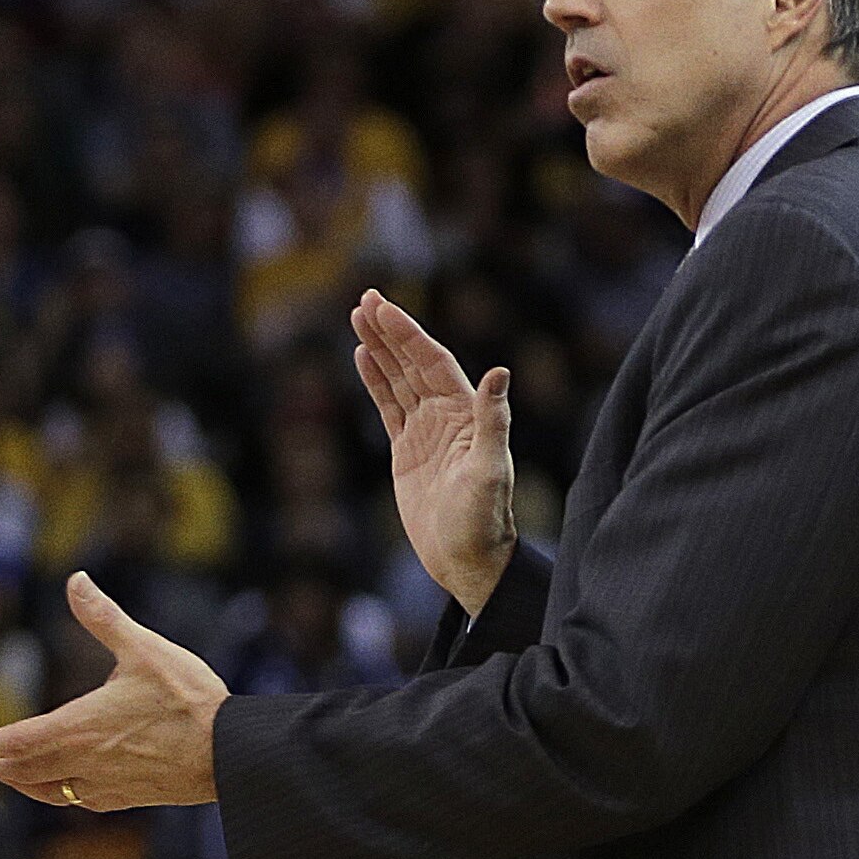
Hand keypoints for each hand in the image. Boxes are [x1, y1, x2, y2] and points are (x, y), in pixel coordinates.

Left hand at [0, 572, 227, 808]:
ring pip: (48, 791)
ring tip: (7, 773)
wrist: (233, 755)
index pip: (16, 741)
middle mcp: (85, 762)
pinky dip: (57, 793)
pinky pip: (79, 801)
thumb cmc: (190, 700)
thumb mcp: (144, 649)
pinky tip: (62, 788)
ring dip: (22, 782)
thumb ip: (105, 618)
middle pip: (25, 770)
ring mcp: (106, 785)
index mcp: (81, 726)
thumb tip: (76, 580)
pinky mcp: (128, 798)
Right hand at [351, 290, 513, 614]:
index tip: (384, 308)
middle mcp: (446, 415)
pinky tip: (363, 358)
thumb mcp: (490, 470)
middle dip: (390, 331)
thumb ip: (493, 422)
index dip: (408, 334)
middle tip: (364, 299)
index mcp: (465, 413)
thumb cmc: (483, 519)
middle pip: (413, 362)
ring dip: (380, 349)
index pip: (432, 361)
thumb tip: (500, 373)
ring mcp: (425, 431)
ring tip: (357, 318)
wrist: (467, 559)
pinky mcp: (407, 450)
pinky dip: (376, 381)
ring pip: (398, 379)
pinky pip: (388, 407)